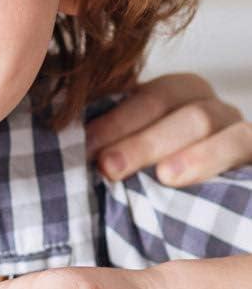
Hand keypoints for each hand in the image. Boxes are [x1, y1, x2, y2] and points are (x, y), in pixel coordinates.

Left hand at [87, 72, 250, 187]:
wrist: (201, 193)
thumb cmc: (150, 170)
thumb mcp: (127, 148)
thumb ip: (103, 142)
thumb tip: (56, 145)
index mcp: (176, 95)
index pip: (151, 97)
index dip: (118, 120)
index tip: (85, 146)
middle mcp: (212, 108)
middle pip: (187, 114)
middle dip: (145, 141)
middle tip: (109, 167)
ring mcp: (239, 131)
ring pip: (228, 133)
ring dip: (195, 156)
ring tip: (166, 177)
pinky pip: (250, 149)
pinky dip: (226, 165)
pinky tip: (201, 185)